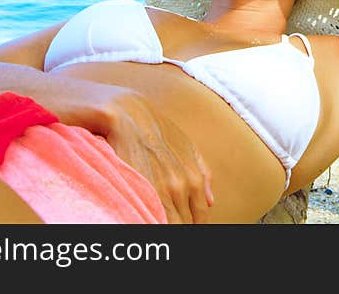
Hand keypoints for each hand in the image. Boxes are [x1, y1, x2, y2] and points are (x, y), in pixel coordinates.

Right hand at [101, 90, 213, 223]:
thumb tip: (210, 201)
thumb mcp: (186, 145)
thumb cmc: (157, 129)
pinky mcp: (137, 190)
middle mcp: (179, 188)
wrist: (128, 113)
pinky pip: (147, 217)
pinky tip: (145, 219)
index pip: (198, 219)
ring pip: (167, 223)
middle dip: (180, 226)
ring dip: (162, 224)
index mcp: (194, 180)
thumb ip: (202, 172)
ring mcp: (158, 190)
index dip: (192, 225)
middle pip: (183, 224)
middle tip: (170, 223)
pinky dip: (149, 220)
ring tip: (157, 221)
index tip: (185, 225)